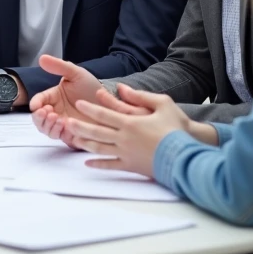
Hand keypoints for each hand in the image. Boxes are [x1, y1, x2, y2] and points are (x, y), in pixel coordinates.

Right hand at [28, 56, 145, 148]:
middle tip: (47, 112)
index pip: (38, 101)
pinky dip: (59, 133)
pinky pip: (61, 138)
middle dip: (39, 118)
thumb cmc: (92, 87)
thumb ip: (59, 66)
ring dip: (48, 126)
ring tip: (56, 118)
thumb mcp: (76, 74)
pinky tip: (65, 125)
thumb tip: (41, 58)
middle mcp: (56, 112)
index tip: (37, 105)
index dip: (35, 104)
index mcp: (53, 97)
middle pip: (39, 120)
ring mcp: (64, 125)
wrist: (111, 102)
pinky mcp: (73, 135)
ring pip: (47, 130)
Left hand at [67, 84, 193, 177]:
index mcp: (130, 122)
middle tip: (66, 122)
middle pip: (97, 131)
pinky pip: (111, 165)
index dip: (90, 109)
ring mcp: (126, 153)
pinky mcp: (131, 166)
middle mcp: (124, 138)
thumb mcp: (163, 104)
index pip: (104, 114)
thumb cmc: (177, 128)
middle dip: (80, 126)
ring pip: (100, 148)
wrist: (186, 156)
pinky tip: (87, 163)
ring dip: (84, 143)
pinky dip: (98, 164)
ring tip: (72, 139)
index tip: (78, 104)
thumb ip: (140, 96)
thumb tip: (122, 88)